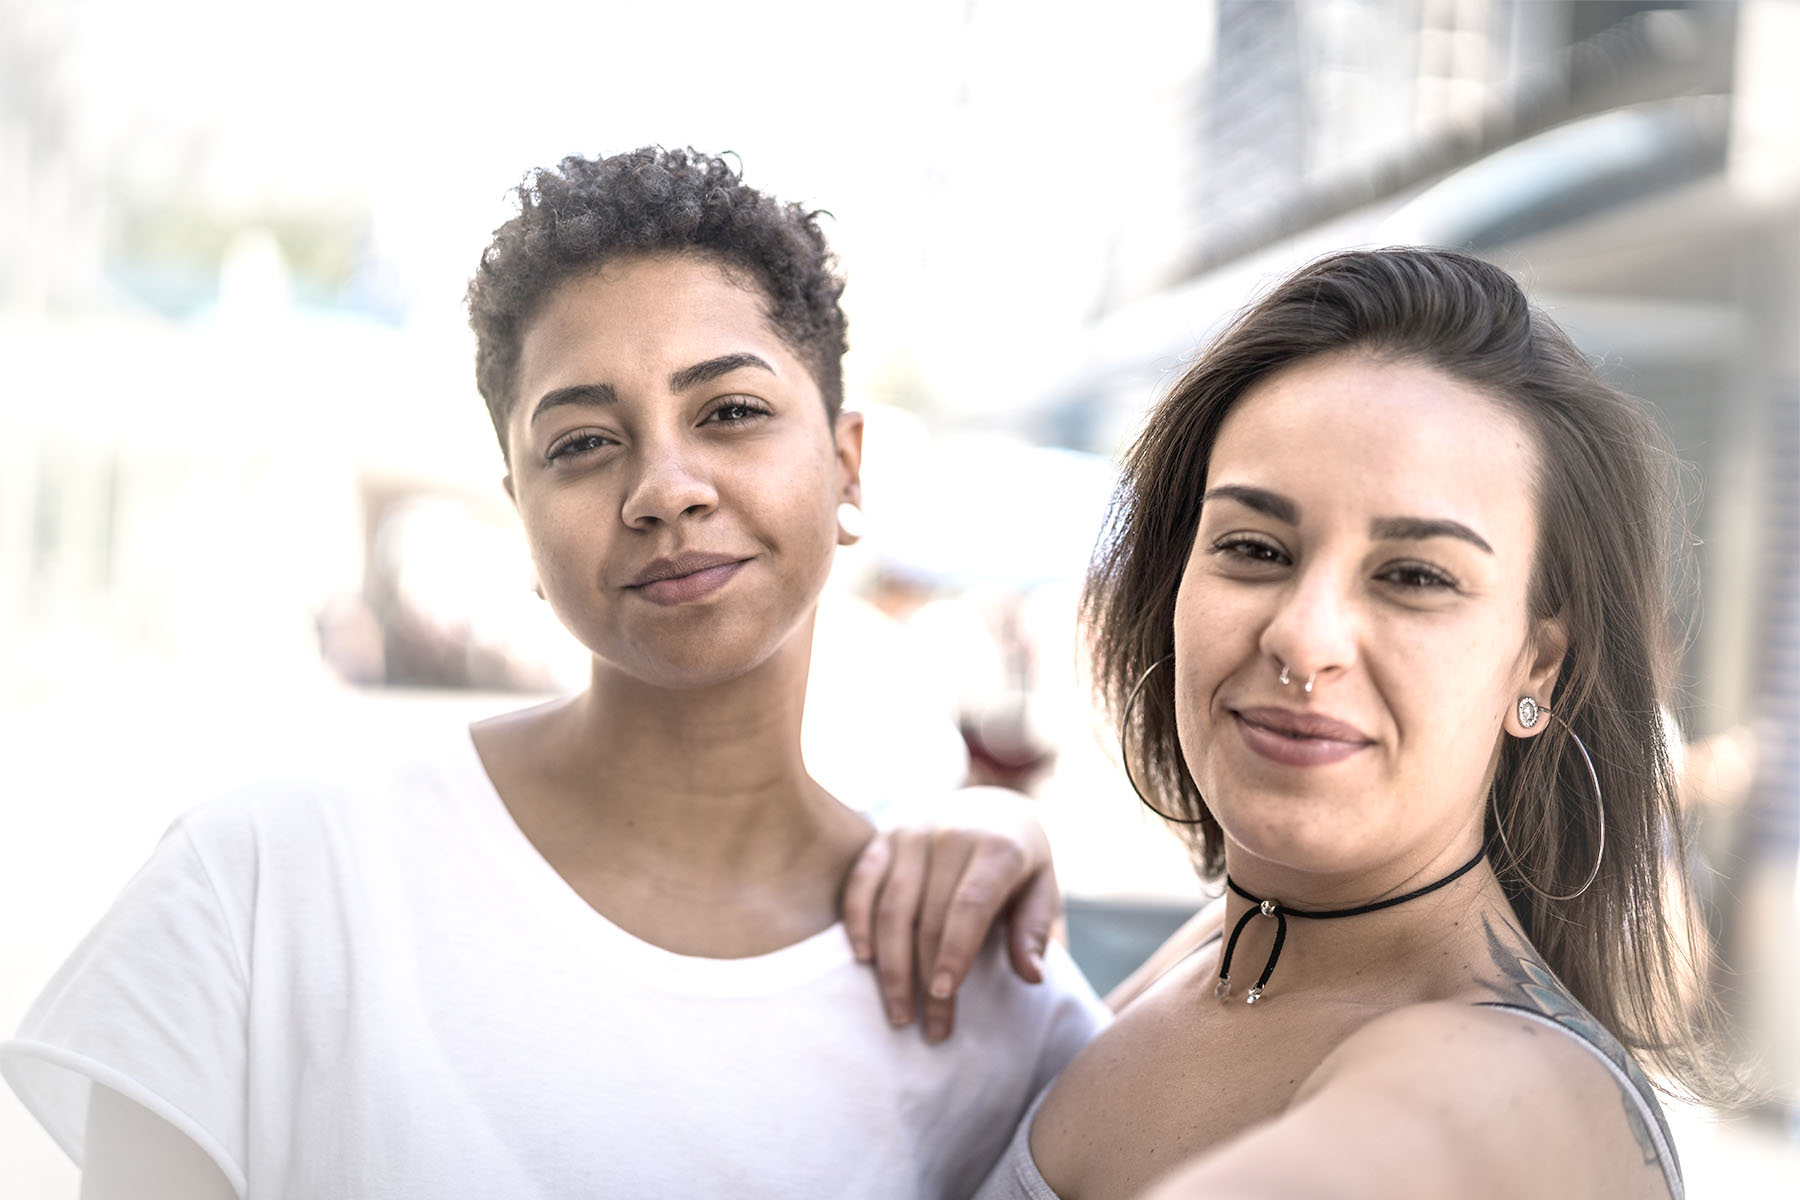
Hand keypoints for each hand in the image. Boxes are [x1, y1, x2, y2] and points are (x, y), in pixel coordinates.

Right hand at [841, 786, 1060, 1042]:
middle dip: (924, 977)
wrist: (991, 805)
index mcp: (997, 847)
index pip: (969, 904)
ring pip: (891, 906)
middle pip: (927, 915)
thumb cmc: (1020, 862)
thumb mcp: (1043, 887)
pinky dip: (857, 920)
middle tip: (930, 1029)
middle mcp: (950, 833)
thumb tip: (1031, 976)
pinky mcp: (882, 835)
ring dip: (890, 965)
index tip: (944, 994)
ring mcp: (911, 831)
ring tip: (899, 1013)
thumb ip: (1035, 930)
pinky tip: (863, 960)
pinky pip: (861, 880)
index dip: (955, 951)